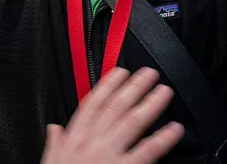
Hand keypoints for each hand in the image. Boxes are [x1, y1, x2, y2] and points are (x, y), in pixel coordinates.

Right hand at [41, 68, 183, 163]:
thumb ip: (56, 143)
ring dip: (151, 105)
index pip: (92, 105)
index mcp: (74, 140)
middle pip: (116, 108)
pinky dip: (163, 139)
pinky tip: (175, 129)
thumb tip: (54, 128)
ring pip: (132, 123)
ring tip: (164, 92)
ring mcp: (109, 156)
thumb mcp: (51, 162)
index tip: (120, 72)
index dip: (107, 86)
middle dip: (134, 88)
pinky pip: (147, 152)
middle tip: (150, 74)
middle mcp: (92, 144)